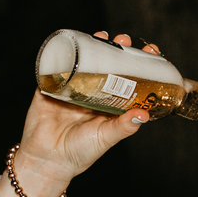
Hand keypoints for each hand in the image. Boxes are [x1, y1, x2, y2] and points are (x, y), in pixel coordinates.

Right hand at [12, 31, 156, 196]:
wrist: (47, 160)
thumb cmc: (79, 153)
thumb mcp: (106, 137)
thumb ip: (123, 126)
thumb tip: (144, 114)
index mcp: (108, 105)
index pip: (127, 80)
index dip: (137, 66)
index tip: (150, 53)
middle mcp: (92, 94)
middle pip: (107, 66)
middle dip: (116, 51)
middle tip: (124, 40)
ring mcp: (71, 89)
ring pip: (85, 62)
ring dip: (94, 46)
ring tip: (103, 36)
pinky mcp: (51, 87)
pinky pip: (58, 66)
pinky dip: (66, 53)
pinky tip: (74, 42)